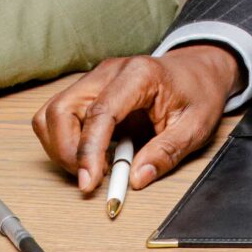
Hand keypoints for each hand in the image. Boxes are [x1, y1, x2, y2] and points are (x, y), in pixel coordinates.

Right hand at [33, 44, 240, 195]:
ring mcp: (94, 80)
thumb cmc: (198, 92)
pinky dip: (65, 142)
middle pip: (61, 110)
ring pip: (52, 114)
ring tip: (94, 167)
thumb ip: (167, 152)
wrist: (198, 70)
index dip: (89, 150)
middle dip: (67, 152)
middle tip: (92, 179)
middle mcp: (108, 72)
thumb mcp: (196, 126)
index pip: (100, 111)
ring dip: (62, 148)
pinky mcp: (88, 92)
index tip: (89, 182)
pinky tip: (93, 155)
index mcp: (139, 74)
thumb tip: (136, 178)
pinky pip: (59, 117)